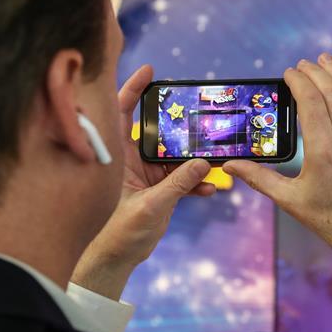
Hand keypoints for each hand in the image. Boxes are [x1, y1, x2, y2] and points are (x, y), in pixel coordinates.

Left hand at [72, 65, 215, 299]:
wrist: (117, 259)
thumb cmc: (115, 233)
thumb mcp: (150, 206)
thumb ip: (178, 185)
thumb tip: (203, 164)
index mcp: (119, 156)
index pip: (122, 113)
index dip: (134, 90)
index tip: (150, 71)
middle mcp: (133, 160)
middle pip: (159, 132)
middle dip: (182, 127)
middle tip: (202, 119)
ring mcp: (148, 174)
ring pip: (177, 157)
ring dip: (196, 160)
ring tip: (215, 159)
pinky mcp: (160, 189)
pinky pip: (183, 178)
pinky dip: (197, 183)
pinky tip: (209, 189)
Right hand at [223, 54, 331, 248]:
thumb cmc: (330, 219)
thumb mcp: (290, 200)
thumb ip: (259, 179)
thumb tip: (229, 167)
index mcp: (323, 150)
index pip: (310, 102)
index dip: (299, 82)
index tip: (289, 73)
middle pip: (331, 92)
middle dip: (315, 73)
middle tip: (303, 64)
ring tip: (325, 60)